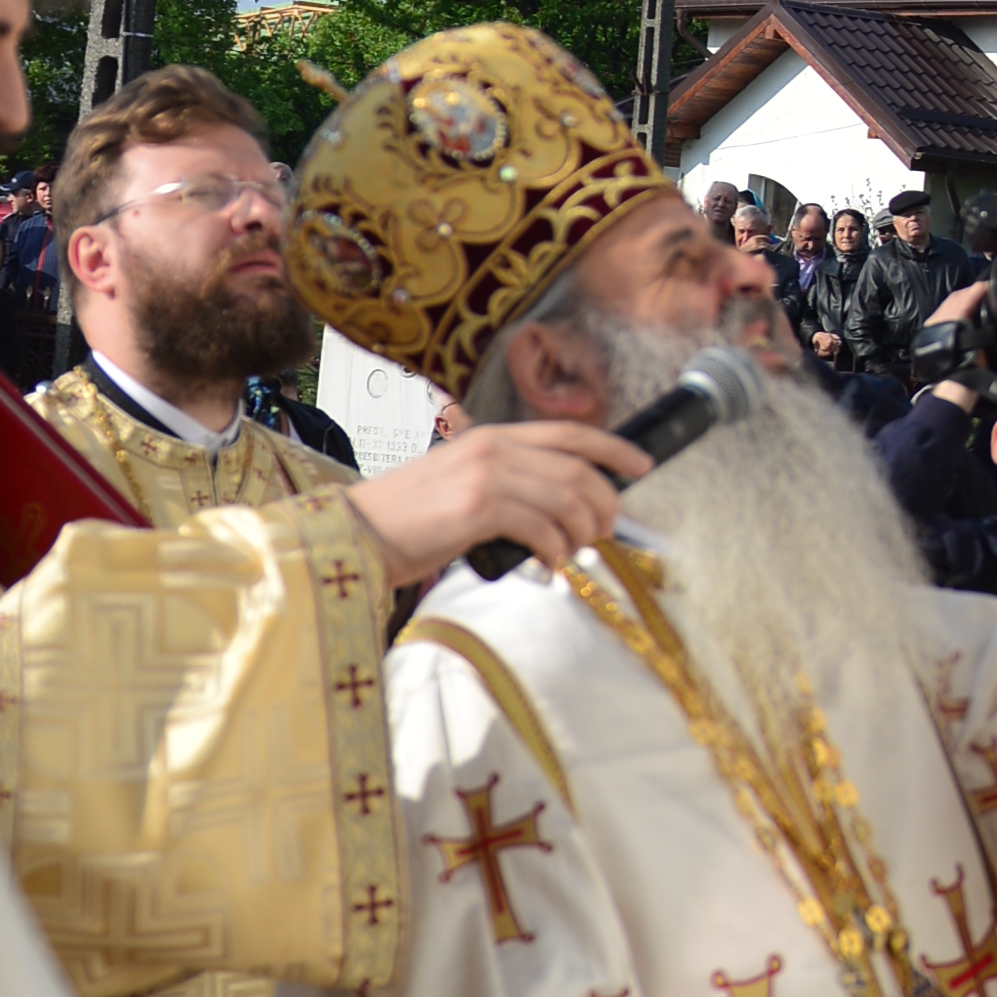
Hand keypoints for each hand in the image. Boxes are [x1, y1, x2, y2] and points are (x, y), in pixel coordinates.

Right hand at [348, 422, 642, 591]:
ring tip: (575, 551)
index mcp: (490, 437)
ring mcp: (484, 475)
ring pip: (566, 498)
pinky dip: (555, 550)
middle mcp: (491, 448)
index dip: (612, 448)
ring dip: (582, 531)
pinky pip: (542, 528)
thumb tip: (559, 508)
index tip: (641, 467)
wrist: (354, 534)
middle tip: (604, 533)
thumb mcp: (460, 485)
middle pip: (577, 469)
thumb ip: (506, 484)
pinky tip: (548, 564)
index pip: (567, 433)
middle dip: (603, 503)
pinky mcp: (477, 508)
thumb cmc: (406, 520)